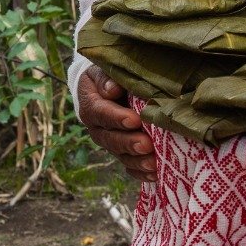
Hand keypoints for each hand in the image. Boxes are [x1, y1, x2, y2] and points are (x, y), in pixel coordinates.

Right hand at [76, 67, 155, 181]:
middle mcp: (97, 128)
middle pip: (110, 138)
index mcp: (91, 105)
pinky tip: (154, 174)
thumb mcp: (103, 71)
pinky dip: (140, 172)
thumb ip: (106, 78)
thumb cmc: (108, 77)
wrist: (105, 90)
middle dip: (129, 143)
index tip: (134, 120)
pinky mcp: (121, 152)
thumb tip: (113, 89)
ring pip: (120, 155)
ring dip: (136, 161)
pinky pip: (128, 166)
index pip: (101, 112)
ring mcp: (109, 142)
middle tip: (146, 144)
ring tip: (153, 163)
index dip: (116, 118)